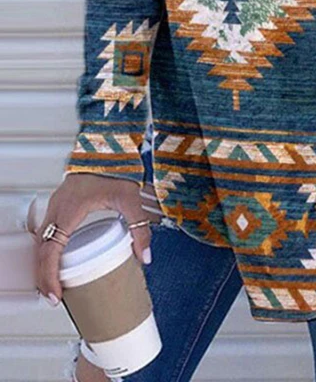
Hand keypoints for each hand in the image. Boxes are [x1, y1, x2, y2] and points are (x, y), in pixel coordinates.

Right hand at [36, 173, 150, 305]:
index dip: (49, 277)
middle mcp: (57, 210)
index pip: (50, 252)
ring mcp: (56, 206)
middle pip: (40, 251)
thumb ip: (140, 227)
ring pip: (40, 242)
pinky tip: (57, 259)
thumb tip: (146, 256)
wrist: (109, 148)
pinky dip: (47, 250)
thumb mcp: (131, 199)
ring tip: (54, 284)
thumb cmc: (115, 168)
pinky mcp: (60, 204)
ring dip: (44, 264)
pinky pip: (46, 232)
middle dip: (43, 277)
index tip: (55, 295)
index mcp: (69, 211)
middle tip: (54, 297)